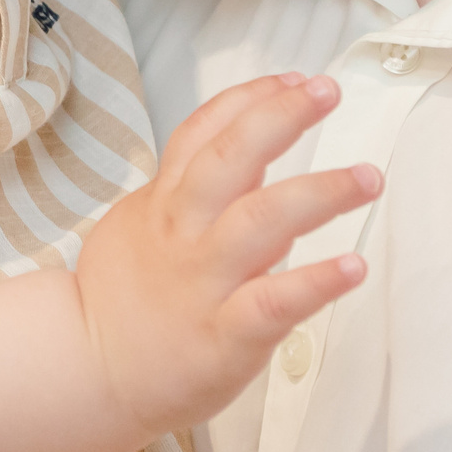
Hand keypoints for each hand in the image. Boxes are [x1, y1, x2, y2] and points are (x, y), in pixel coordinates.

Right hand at [76, 73, 380, 439]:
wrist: (85, 372)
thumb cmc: (120, 302)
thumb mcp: (139, 226)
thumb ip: (191, 194)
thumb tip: (251, 165)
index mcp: (164, 204)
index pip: (203, 132)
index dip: (250, 99)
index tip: (295, 80)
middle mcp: (184, 233)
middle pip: (231, 158)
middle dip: (281, 117)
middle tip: (327, 93)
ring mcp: (204, 281)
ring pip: (261, 221)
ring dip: (320, 192)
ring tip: (366, 177)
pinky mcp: (225, 334)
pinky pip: (274, 301)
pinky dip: (316, 282)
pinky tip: (352, 266)